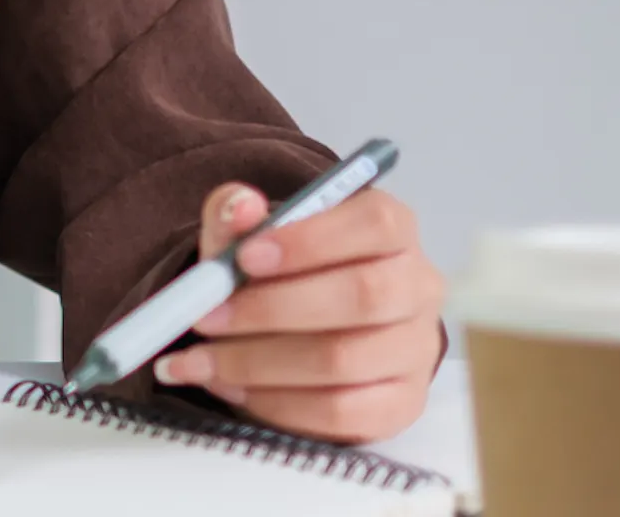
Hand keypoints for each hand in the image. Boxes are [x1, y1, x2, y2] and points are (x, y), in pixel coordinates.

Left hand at [151, 182, 444, 443]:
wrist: (298, 332)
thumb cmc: (279, 273)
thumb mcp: (249, 236)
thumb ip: (236, 215)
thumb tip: (239, 207)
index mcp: (392, 230)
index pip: (376, 224)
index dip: (311, 240)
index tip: (244, 257)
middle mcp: (417, 286)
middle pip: (364, 296)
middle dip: (273, 309)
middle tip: (206, 317)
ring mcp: (415, 350)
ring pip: (344, 361)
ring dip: (259, 362)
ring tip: (202, 360)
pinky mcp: (401, 404)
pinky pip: (341, 413)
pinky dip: (276, 403)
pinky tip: (233, 388)